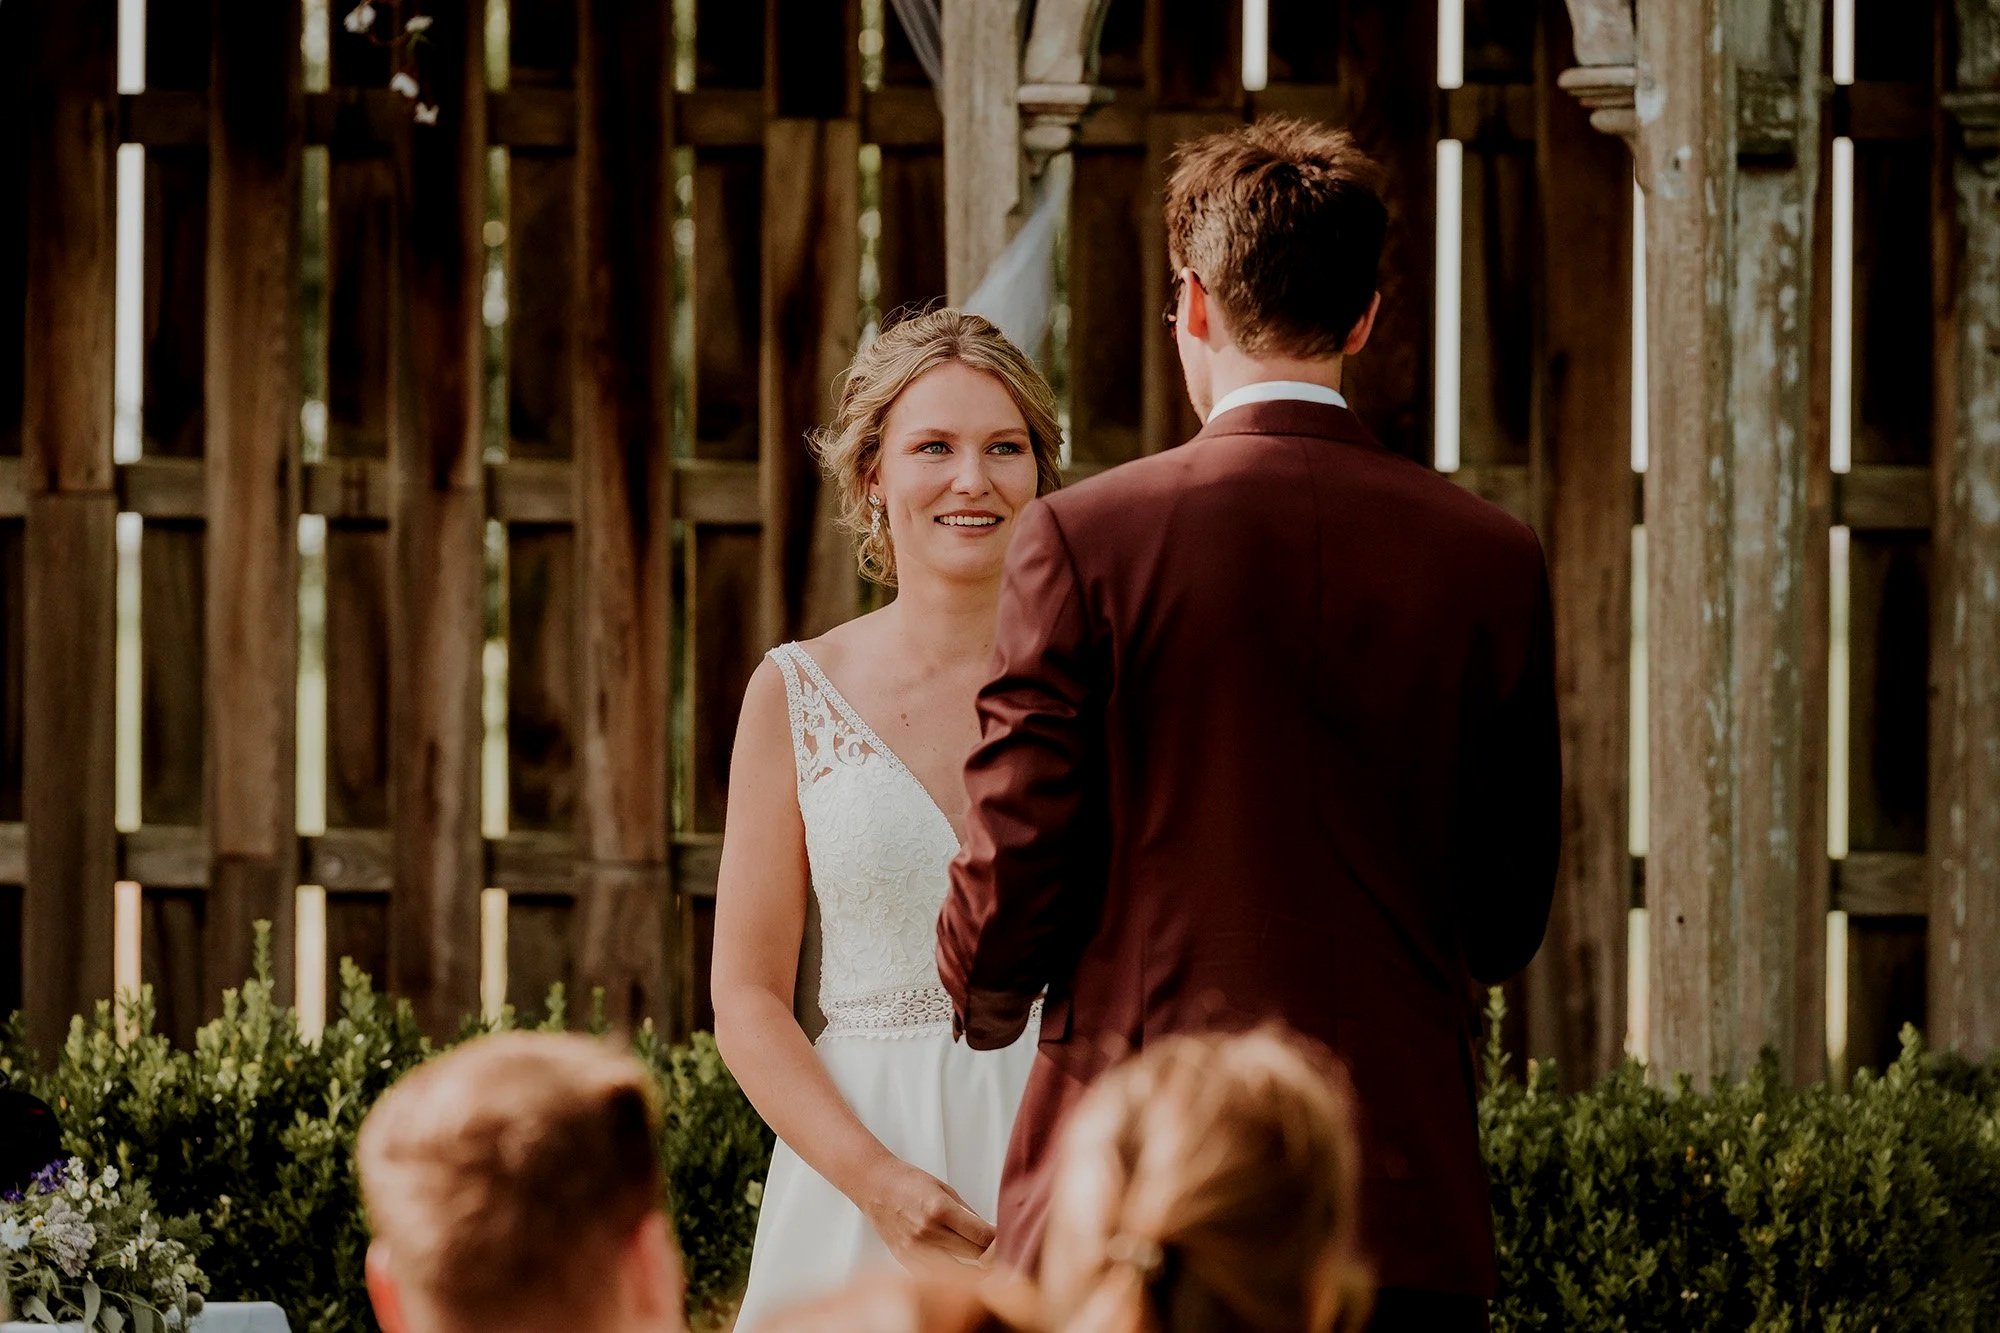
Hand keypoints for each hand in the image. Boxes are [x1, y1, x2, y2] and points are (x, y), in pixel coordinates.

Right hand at [855, 1159, 996, 1272]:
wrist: (875, 1187)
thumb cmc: (909, 1182)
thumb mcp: (945, 1189)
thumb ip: (968, 1214)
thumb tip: (990, 1234)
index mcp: (940, 1210)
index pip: (982, 1236)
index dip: (999, 1242)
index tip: (1005, 1241)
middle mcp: (928, 1233)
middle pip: (974, 1256)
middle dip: (990, 1257)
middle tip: (999, 1255)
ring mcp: (915, 1250)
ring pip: (957, 1273)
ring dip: (973, 1272)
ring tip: (984, 1268)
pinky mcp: (906, 1260)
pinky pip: (936, 1277)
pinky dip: (949, 1276)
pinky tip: (958, 1270)